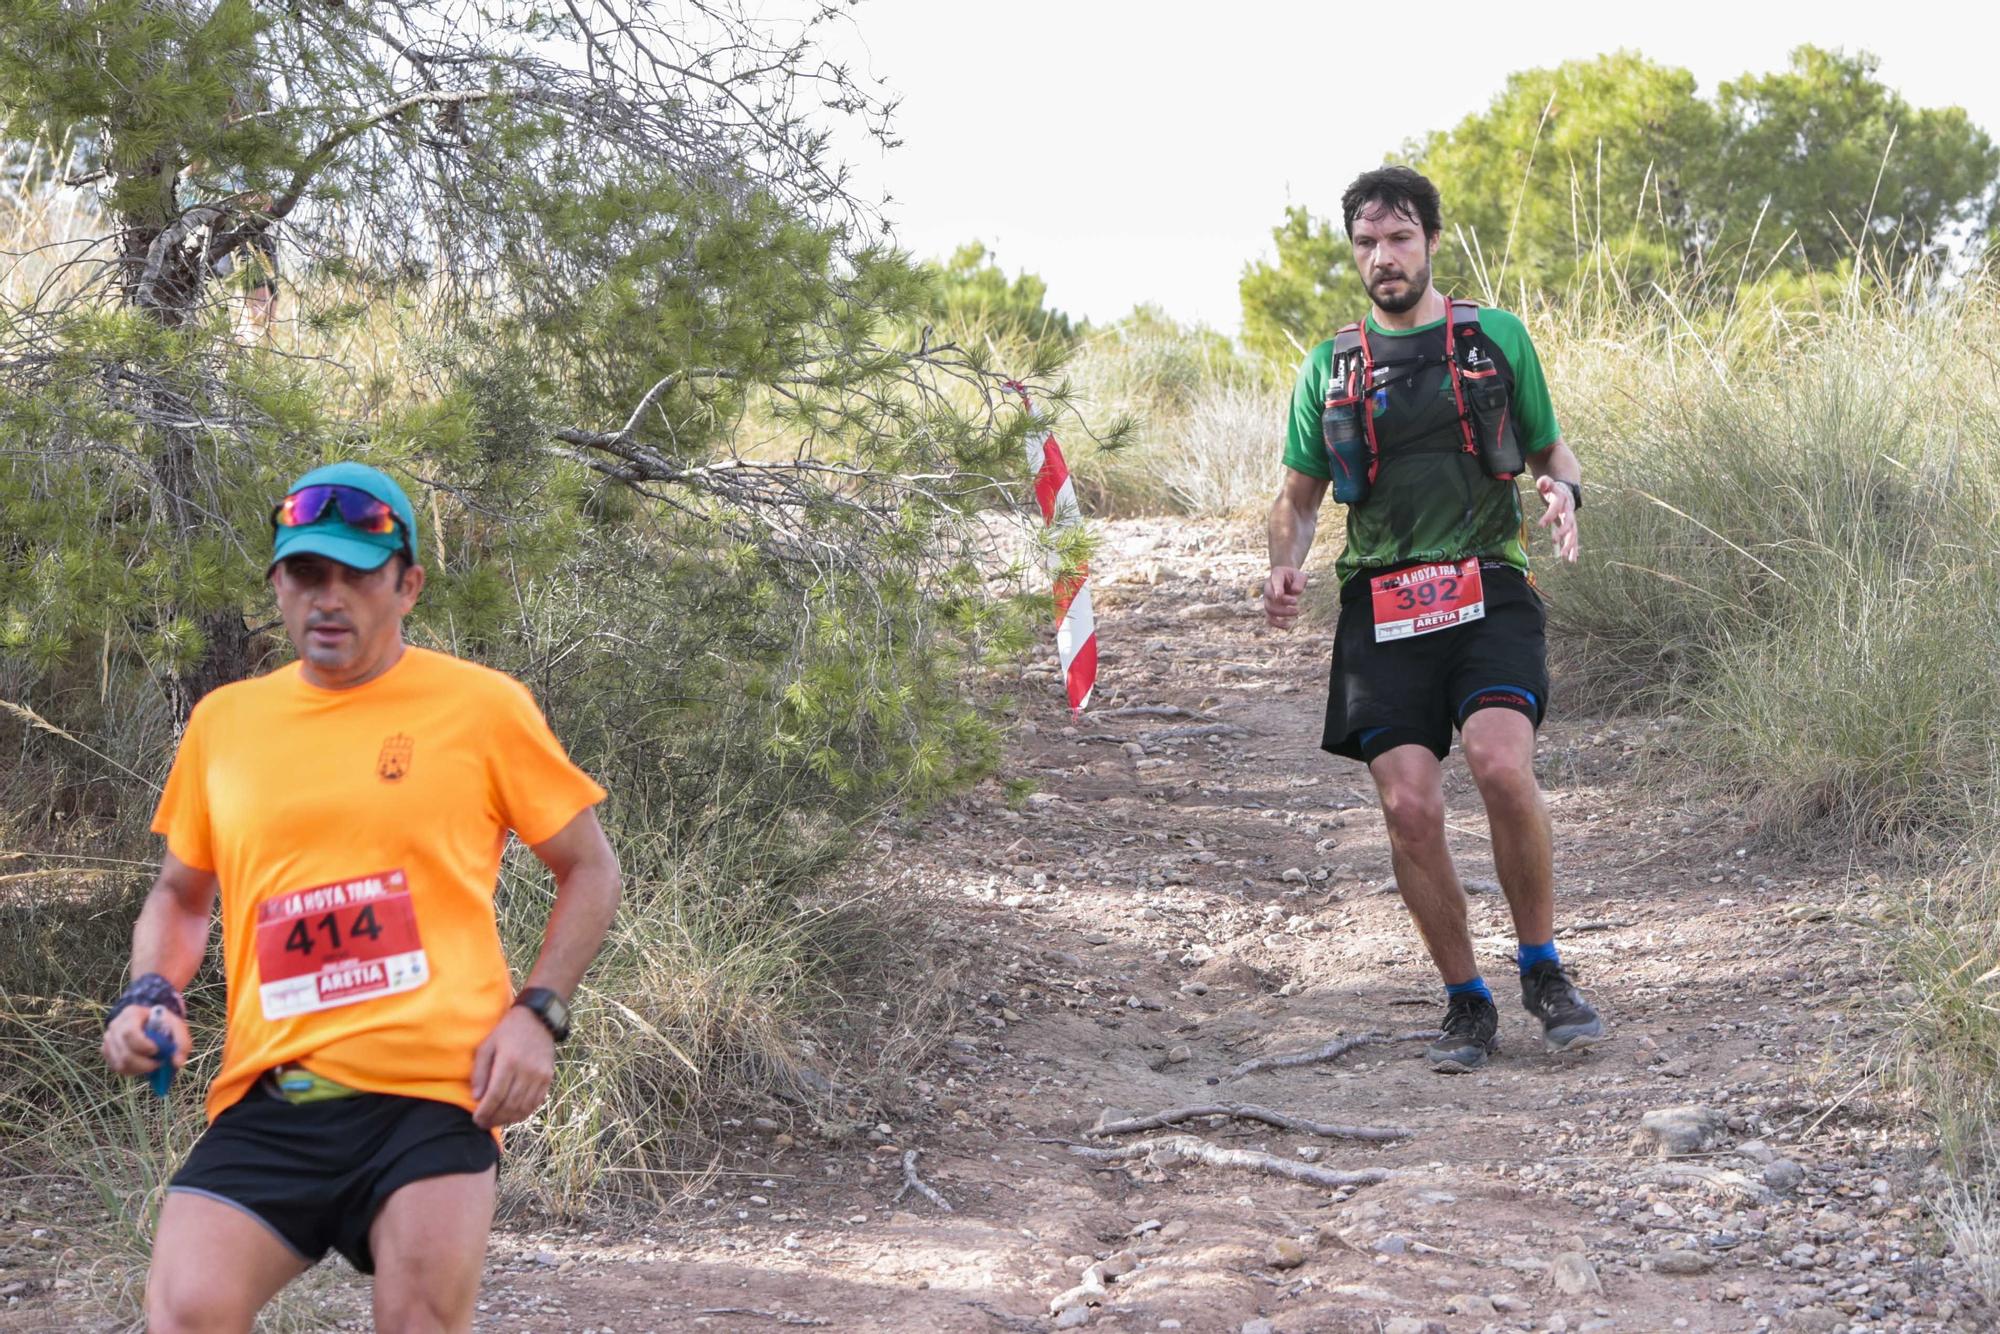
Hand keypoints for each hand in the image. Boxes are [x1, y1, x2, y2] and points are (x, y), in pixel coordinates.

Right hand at [102, 1003, 188, 1079]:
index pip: (129, 1032)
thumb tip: (177, 1063)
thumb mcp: (177, 1027)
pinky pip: (117, 1068)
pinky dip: (132, 1071)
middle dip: (144, 1064)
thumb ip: (182, 1043)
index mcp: (132, 1013)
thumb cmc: (164, 1023)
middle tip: (159, 1063)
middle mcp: (116, 1025)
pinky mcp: (107, 1051)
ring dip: (140, 1069)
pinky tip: (143, 1066)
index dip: (142, 1045)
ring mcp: (109, 1039)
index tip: (156, 1050)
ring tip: (153, 1064)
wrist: (150, 1020)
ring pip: (120, 1063)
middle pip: (124, 1052)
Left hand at [471, 1005, 555, 1129]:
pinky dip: (523, 1113)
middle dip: (494, 1118)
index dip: (485, 1112)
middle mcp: (527, 1070)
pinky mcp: (548, 1077)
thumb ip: (480, 1071)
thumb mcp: (487, 1045)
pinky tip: (512, 1115)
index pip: (496, 1095)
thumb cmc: (507, 1032)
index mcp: (509, 1061)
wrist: (537, 1019)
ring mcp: (540, 1075)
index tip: (476, 1119)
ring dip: (508, 1119)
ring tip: (496, 1121)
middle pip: (509, 1104)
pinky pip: (536, 1102)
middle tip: (483, 1124)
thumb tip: (477, 1097)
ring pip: (523, 1107)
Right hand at [1264, 566, 1308, 628]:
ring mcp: (1267, 598)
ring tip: (1296, 611)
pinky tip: (1287, 626)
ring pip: (1269, 609)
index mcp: (1276, 575)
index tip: (1279, 596)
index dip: (1276, 590)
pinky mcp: (1270, 608)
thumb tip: (1296, 591)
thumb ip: (1299, 581)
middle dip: (1283, 602)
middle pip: (1271, 597)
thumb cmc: (1294, 576)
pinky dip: (1276, 624)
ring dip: (1282, 613)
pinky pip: (1269, 618)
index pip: (1275, 582)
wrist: (1287, 578)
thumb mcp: (1300, 575)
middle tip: (1297, 602)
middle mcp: (1268, 587)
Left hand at [1535, 477, 1579, 563]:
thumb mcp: (1547, 483)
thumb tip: (1542, 483)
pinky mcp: (1571, 527)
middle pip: (1569, 522)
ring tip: (1564, 556)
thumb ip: (1544, 482)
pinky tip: (1572, 560)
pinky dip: (1574, 549)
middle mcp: (1569, 511)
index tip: (1540, 525)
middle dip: (1562, 532)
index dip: (1549, 515)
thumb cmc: (1552, 488)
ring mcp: (1572, 520)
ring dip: (1570, 545)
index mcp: (1562, 500)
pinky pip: (1574, 539)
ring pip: (1573, 533)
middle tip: (1553, 540)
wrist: (1566, 491)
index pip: (1556, 508)